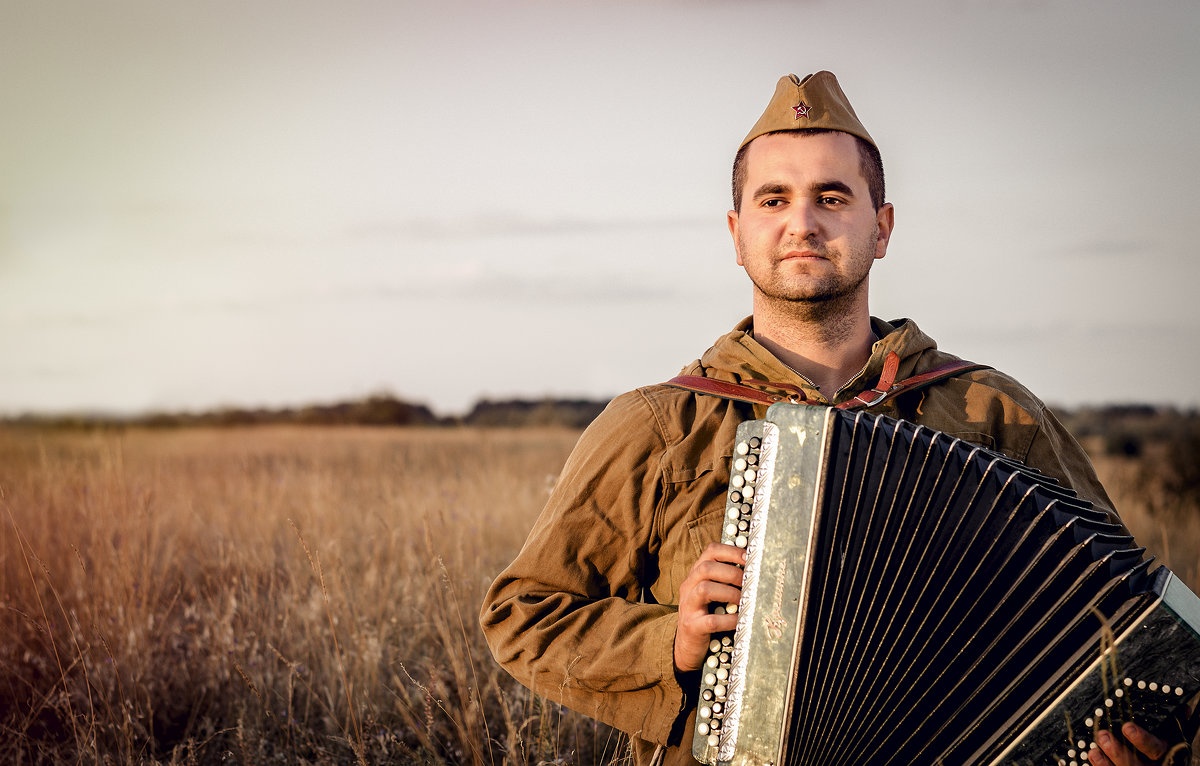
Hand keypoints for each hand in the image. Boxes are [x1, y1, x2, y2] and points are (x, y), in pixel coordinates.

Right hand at [674, 542, 745, 672]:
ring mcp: (688, 607)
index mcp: (695, 575)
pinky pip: (711, 620)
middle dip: (732, 573)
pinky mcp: (692, 626)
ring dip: (729, 593)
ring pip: (704, 589)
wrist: (687, 645)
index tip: (749, 557)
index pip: (710, 551)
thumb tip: (755, 570)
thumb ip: (725, 580)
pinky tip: (739, 620)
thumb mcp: (712, 594)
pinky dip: (729, 619)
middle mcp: (688, 587)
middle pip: (706, 568)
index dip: (731, 551)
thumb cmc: (706, 615)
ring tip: (743, 600)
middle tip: (748, 582)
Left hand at [1088, 722, 1181, 765]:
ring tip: (1094, 750)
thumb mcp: (1172, 732)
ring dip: (1105, 763)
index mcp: (1166, 752)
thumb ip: (1174, 721)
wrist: (1164, 758)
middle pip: (1135, 764)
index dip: (1142, 740)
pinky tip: (1093, 756)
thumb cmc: (1164, 740)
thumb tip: (1182, 707)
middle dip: (1117, 752)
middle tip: (1103, 736)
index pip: (1155, 749)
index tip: (1127, 727)